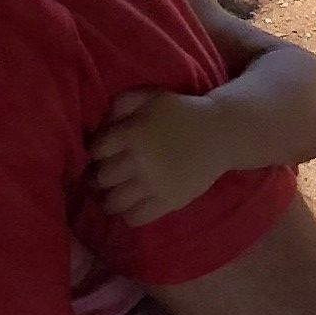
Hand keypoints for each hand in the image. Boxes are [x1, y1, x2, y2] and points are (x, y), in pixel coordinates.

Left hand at [87, 88, 223, 226]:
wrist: (220, 133)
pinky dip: (128, 215)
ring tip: (114, 195)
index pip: (96, 150)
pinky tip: (132, 207)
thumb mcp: (150, 96)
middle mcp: (138, 161)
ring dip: (109, 200)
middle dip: (100, 177)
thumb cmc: (181, 112)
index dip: (96, 152)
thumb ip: (121, 103)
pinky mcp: (168, 202)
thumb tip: (101, 124)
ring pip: (114, 202)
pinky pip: (136, 218)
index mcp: (131, 134)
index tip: (102, 154)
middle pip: (101, 178)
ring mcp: (153, 185)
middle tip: (105, 176)